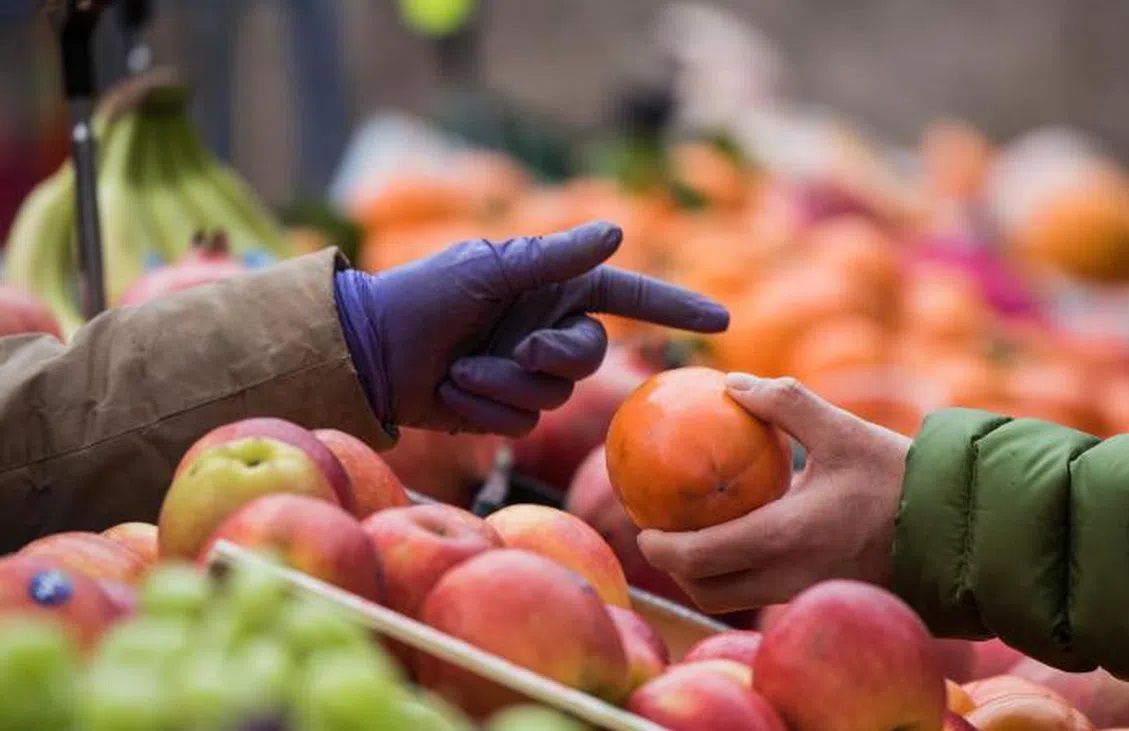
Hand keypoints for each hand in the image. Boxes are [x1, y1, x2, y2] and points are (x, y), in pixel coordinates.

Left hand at [337, 221, 727, 434]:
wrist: (371, 353)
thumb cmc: (425, 296)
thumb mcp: (489, 268)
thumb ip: (553, 257)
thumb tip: (616, 231)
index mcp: (552, 286)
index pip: (628, 295)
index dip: (674, 307)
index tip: (720, 321)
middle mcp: (547, 327)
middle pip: (590, 356)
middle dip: (554, 356)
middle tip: (519, 349)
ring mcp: (527, 371)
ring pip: (554, 396)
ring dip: (505, 384)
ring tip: (461, 369)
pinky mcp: (504, 408)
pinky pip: (521, 421)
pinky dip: (485, 406)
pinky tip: (451, 390)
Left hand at [638, 374, 910, 612]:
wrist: (963, 532)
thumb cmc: (902, 478)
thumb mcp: (842, 430)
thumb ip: (785, 404)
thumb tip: (734, 384)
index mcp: (784, 538)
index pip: (699, 558)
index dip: (661, 548)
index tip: (643, 528)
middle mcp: (790, 577)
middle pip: (710, 592)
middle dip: (678, 570)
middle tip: (664, 535)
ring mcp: (810, 593)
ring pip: (740, 598)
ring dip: (713, 574)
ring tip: (704, 534)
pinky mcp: (828, 594)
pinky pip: (770, 591)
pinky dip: (749, 572)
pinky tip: (755, 534)